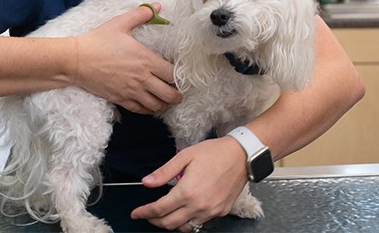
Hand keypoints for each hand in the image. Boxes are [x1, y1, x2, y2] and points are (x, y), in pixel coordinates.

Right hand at [72, 4, 181, 113]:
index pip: (173, 74)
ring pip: (157, 105)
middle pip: (169, 94)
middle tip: (179, 91)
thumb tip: (157, 6)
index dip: (180, 76)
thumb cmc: (98, 41)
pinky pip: (141, 110)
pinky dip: (149, 110)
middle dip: (177, 94)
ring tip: (167, 99)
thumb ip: (141, 14)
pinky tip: (151, 104)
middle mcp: (142, 78)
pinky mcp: (121, 100)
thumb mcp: (120, 23)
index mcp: (146, 60)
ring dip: (165, 104)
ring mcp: (132, 91)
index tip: (180, 74)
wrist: (76, 60)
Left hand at [130, 137, 247, 230]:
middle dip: (154, 221)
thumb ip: (164, 172)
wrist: (242, 155)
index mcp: (187, 191)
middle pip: (169, 223)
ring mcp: (210, 211)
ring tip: (164, 215)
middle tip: (147, 215)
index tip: (136, 213)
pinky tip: (184, 213)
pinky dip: (188, 222)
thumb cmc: (214, 153)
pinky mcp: (220, 212)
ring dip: (171, 224)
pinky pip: (200, 224)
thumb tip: (146, 182)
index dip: (145, 212)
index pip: (159, 209)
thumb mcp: (185, 156)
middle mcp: (198, 205)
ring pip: (185, 228)